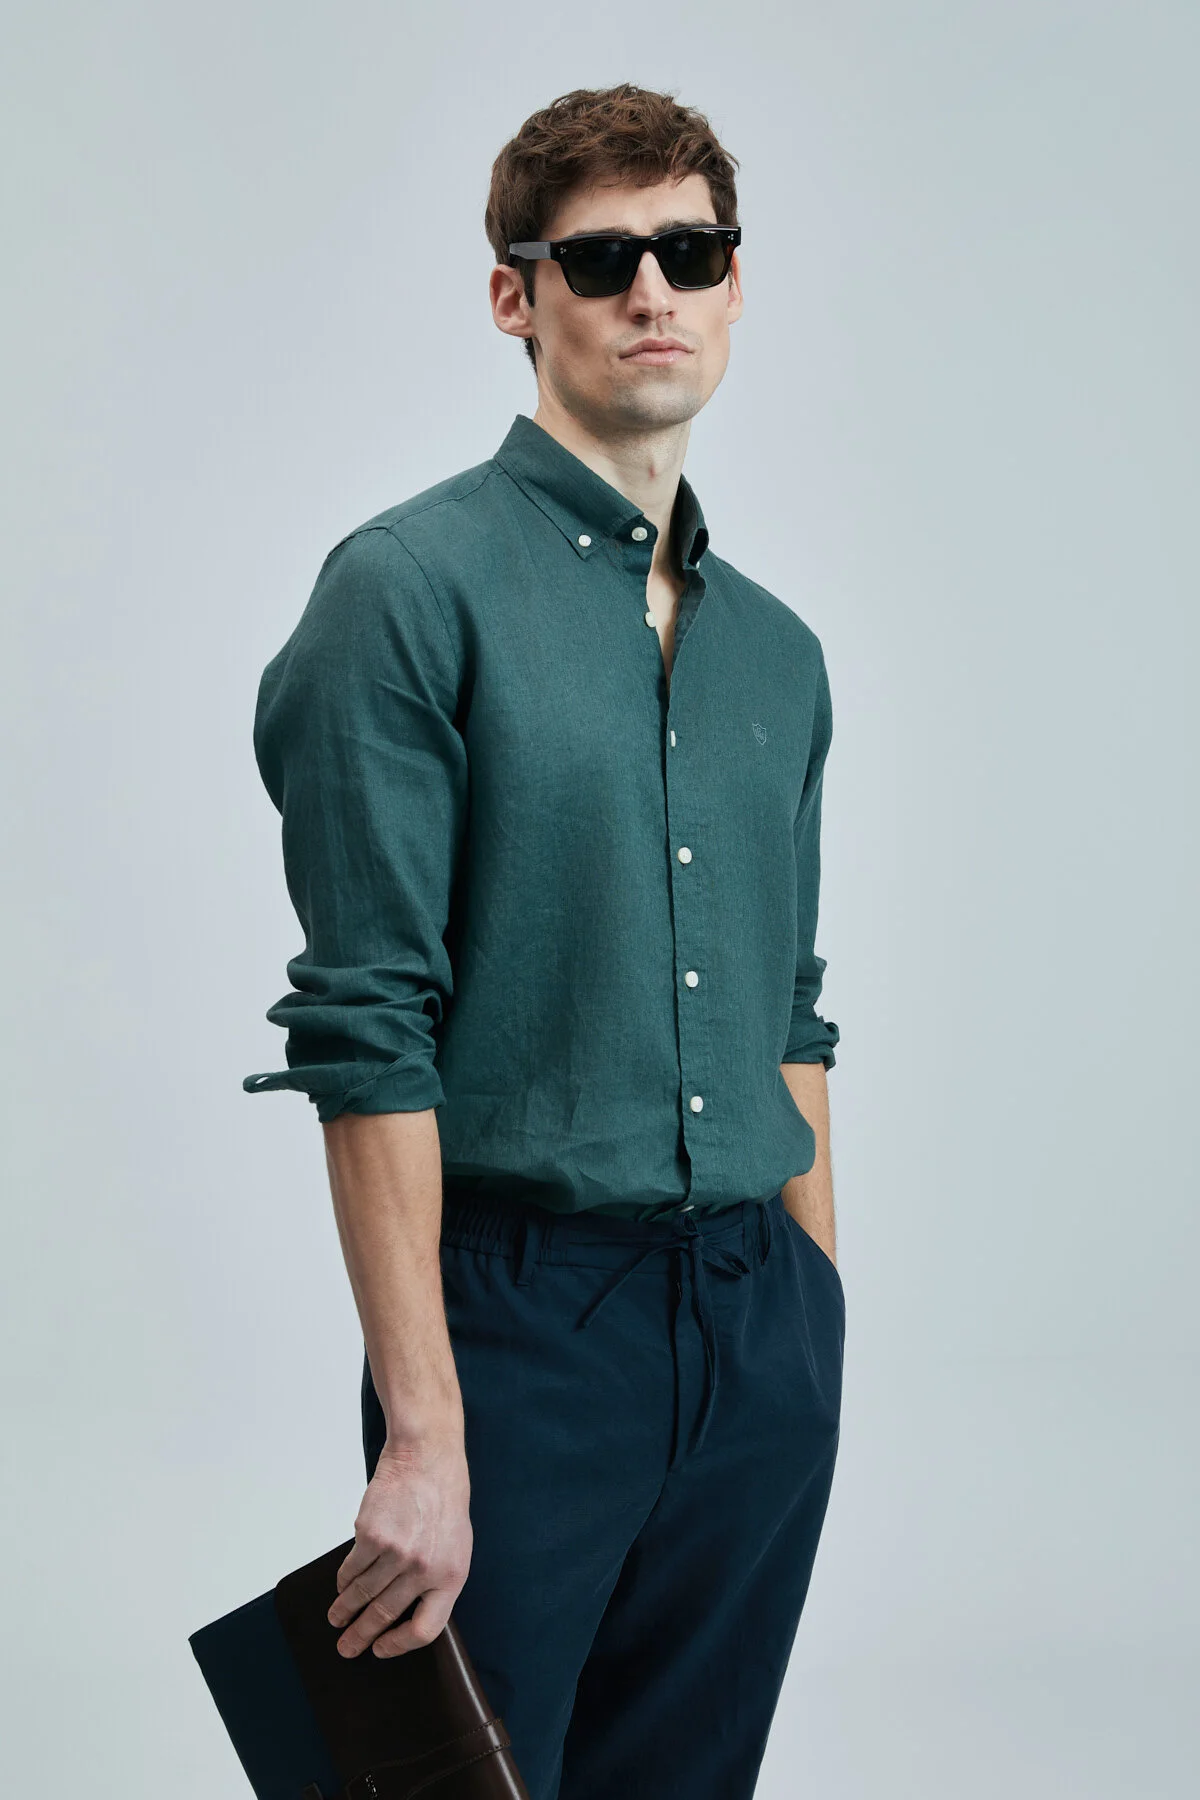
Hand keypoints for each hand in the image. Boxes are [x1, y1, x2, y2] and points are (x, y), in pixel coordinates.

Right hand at [327, 1433, 472, 1657]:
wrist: (428, 1459)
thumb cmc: (444, 1501)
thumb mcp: (456, 1547)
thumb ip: (435, 1580)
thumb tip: (406, 1613)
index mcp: (451, 1576)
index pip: (425, 1629)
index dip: (399, 1645)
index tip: (381, 1649)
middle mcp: (423, 1569)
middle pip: (385, 1615)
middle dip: (361, 1635)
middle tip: (346, 1648)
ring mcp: (396, 1552)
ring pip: (363, 1593)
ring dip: (345, 1610)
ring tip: (336, 1618)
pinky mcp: (372, 1535)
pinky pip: (352, 1568)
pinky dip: (342, 1581)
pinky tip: (340, 1586)